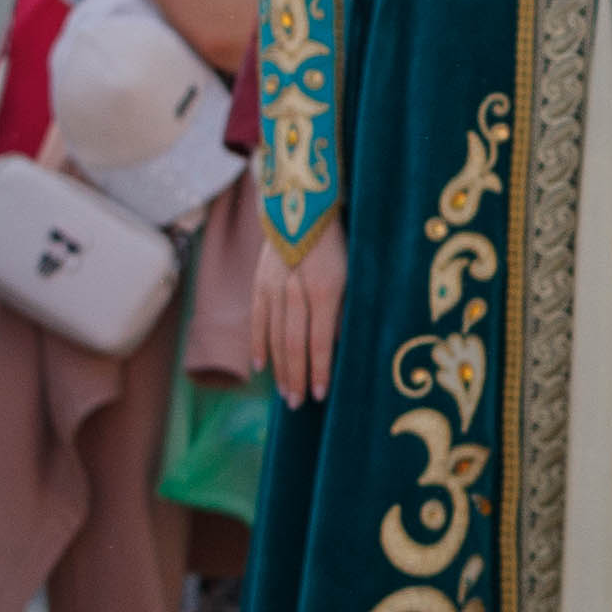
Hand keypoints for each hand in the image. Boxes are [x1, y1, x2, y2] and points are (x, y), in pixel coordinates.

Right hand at [259, 234, 348, 405]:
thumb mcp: (354, 274)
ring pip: (274, 336)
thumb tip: (340, 346)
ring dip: (279, 367)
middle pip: (293, 344)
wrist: (304, 207)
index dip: (319, 370)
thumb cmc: (342, 243)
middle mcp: (296, 290)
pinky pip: (256, 319)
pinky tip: (260, 366)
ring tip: (284, 392)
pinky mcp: (260, 282)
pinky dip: (258, 344)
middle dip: (296, 377)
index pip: (320, 341)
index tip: (320, 395)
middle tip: (297, 404)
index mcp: (326, 289)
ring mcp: (274, 286)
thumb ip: (346, 309)